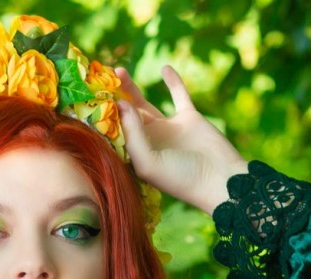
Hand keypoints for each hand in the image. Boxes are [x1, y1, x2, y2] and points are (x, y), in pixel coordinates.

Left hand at [116, 65, 248, 215]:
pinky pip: (178, 95)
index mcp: (136, 155)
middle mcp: (149, 142)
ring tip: (119, 71)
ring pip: (145, 104)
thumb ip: (134, 134)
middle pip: (126, 116)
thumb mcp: (149, 162)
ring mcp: (168, 129)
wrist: (218, 178)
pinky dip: (173, 82)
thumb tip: (122, 103)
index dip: (104, 115)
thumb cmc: (180, 178)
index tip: (91, 96)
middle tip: (102, 77)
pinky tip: (164, 68)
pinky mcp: (188, 118)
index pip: (115, 132)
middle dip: (114, 98)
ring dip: (132, 88)